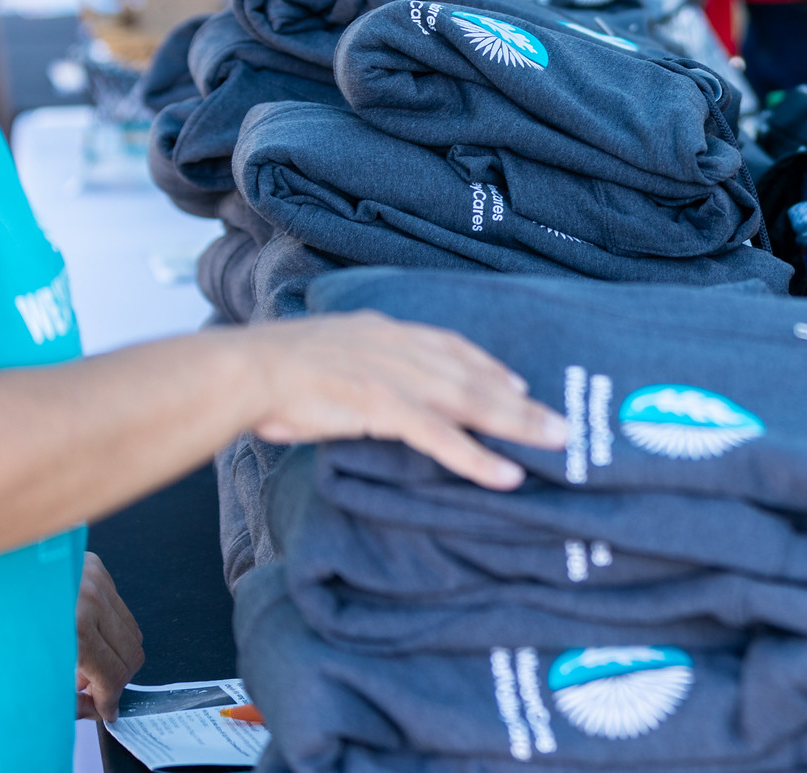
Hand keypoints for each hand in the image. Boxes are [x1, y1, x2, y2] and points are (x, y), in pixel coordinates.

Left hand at [75, 551, 142, 721]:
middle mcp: (93, 600)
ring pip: (131, 631)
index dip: (110, 699)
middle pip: (132, 653)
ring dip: (114, 654)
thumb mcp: (25, 672)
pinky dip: (107, 630)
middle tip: (93, 691)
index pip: (112, 674)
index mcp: (76, 627)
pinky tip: (81, 637)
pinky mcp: (96, 568)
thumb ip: (66, 698)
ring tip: (83, 663)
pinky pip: (118, 608)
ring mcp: (98, 581)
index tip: (105, 711)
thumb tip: (92, 708)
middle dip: (116, 679)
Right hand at [240, 312, 566, 489]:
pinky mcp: (384, 408)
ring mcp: (396, 377)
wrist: (247, 368)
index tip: (517, 383)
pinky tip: (505, 476)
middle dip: (522, 402)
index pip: (453, 347)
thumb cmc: (273, 366)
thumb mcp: (326, 350)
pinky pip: (441, 438)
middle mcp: (401, 347)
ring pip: (472, 403)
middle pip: (476, 376)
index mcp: (386, 330)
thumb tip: (360, 384)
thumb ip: (355, 363)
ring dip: (518, 425)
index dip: (489, 367)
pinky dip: (476, 458)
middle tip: (559, 420)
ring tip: (555, 443)